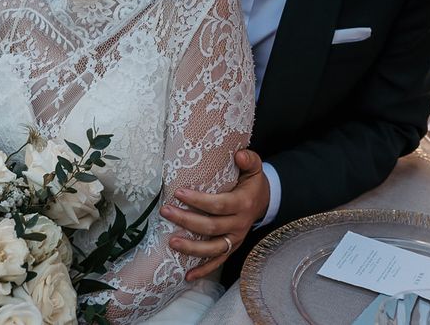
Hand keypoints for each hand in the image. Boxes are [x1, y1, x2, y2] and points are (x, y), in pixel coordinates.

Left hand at [159, 149, 269, 279]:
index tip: (178, 193)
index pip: (218, 204)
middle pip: (210, 227)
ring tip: (171, 242)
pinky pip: (217, 261)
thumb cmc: (252, 182)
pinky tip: (187, 276)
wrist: (264, 201)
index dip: (198, 201)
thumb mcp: (254, 167)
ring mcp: (235, 239)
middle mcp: (239, 224)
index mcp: (243, 203)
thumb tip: (238, 154)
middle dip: (186, 220)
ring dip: (191, 248)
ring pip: (213, 248)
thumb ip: (248, 159)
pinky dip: (203, 270)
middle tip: (165, 212)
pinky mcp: (231, 248)